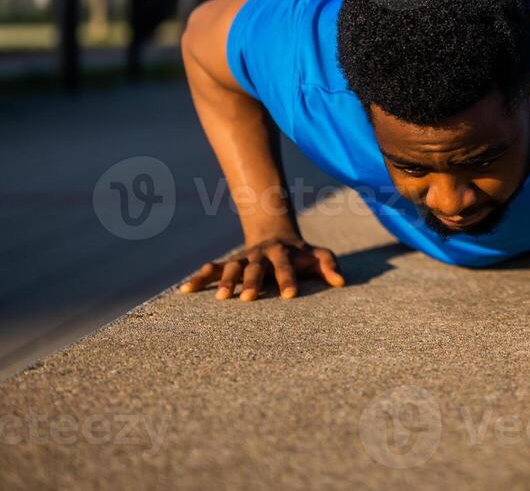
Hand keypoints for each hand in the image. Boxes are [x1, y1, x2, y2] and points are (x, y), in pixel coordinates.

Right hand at [179, 236, 345, 300]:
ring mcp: (243, 258)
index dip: (288, 279)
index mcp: (283, 252)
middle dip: (251, 282)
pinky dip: (199, 278)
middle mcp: (260, 254)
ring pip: (232, 267)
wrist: (275, 235)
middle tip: (247, 299)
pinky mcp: (230, 263)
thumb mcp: (318, 255)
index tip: (290, 296)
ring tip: (220, 298)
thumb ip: (329, 266)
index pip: (286, 265)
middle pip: (255, 267)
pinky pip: (212, 269)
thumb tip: (341, 282)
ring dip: (225, 280)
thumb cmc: (301, 253)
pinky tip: (184, 290)